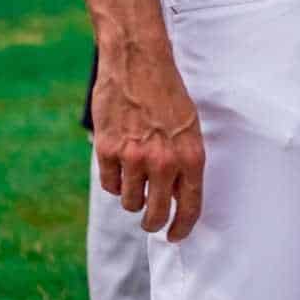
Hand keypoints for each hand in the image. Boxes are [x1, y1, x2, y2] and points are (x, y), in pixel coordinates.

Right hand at [92, 39, 205, 240]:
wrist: (139, 63)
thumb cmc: (169, 95)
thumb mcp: (190, 127)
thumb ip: (185, 162)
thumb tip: (179, 197)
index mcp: (191, 155)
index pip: (190, 206)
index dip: (182, 227)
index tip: (176, 236)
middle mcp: (164, 161)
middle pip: (155, 214)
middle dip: (154, 224)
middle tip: (152, 223)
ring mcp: (134, 158)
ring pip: (129, 202)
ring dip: (133, 197)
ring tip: (137, 178)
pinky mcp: (108, 151)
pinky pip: (109, 185)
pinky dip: (114, 180)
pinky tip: (120, 163)